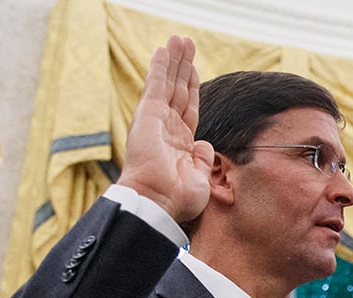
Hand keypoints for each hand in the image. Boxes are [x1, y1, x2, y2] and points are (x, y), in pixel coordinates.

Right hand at [117, 35, 213, 222]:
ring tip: (179, 40)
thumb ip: (202, 159)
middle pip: (178, 90)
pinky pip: (156, 85)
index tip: (193, 70)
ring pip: (168, 83)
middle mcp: (166, 129)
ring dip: (174, 60)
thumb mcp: (199, 178)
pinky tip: (163, 50)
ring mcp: (156, 120)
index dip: (192, 88)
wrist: (157, 202)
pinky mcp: (148, 115)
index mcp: (178, 143)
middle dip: (183, 67)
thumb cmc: (176, 199)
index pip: (188, 109)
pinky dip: (159, 67)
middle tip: (187, 45)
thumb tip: (204, 144)